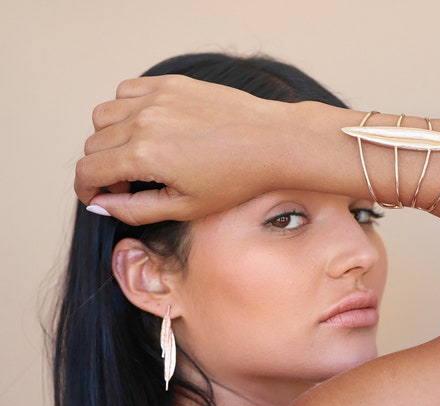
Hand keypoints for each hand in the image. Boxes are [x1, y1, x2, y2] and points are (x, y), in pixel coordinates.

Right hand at [76, 75, 287, 224]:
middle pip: (93, 143)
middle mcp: (143, 121)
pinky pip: (127, 90)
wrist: (274, 143)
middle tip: (127, 183)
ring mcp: (157, 98)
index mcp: (144, 155)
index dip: (86, 189)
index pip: (87, 171)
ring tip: (137, 154)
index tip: (98, 197)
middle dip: (100, 167)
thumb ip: (136, 209)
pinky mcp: (171, 83)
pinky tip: (149, 127)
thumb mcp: (186, 207)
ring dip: (109, 136)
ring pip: (104, 115)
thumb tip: (101, 204)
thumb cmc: (237, 179)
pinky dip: (126, 108)